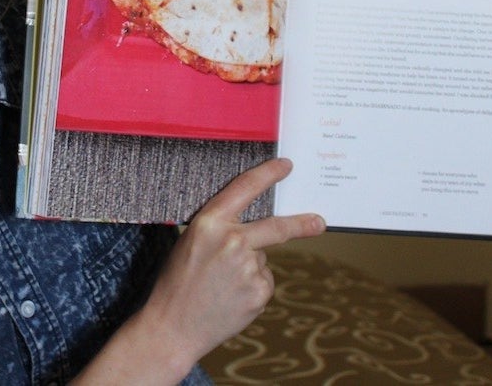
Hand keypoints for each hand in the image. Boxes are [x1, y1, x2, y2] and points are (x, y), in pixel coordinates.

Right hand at [134, 159, 324, 376]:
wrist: (173, 326)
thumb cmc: (178, 281)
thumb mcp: (191, 241)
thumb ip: (221, 228)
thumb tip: (256, 227)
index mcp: (209, 222)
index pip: (245, 187)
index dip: (268, 174)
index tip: (286, 166)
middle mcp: (232, 240)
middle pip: (277, 226)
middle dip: (302, 224)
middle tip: (319, 222)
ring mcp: (248, 267)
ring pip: (262, 258)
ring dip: (250, 267)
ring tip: (221, 284)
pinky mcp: (259, 292)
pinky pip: (263, 281)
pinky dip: (252, 287)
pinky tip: (231, 297)